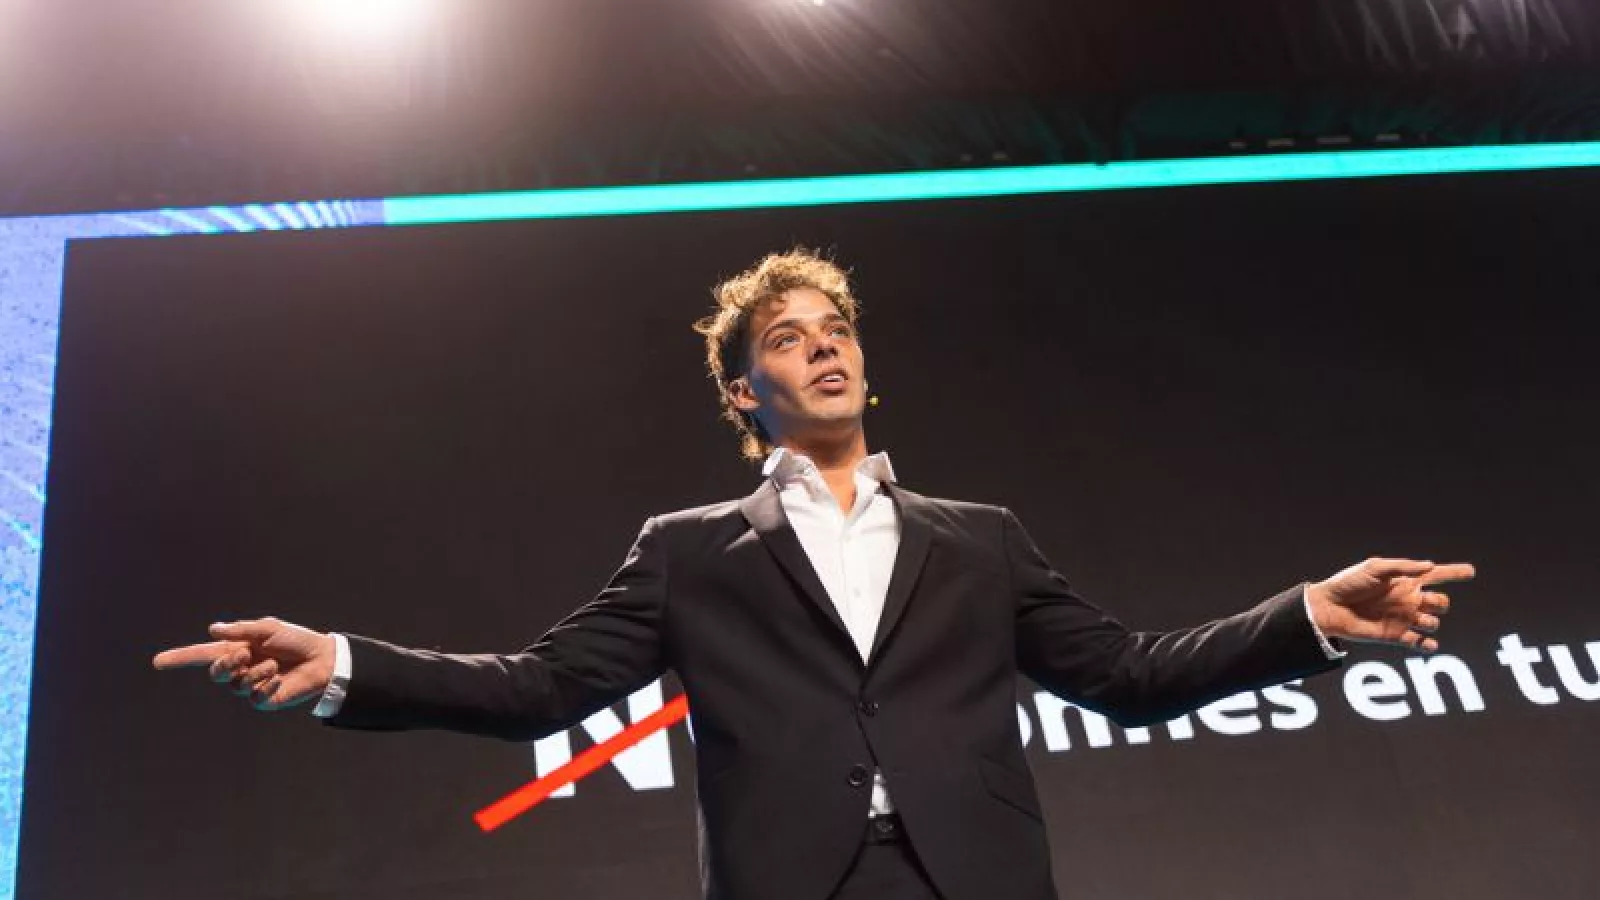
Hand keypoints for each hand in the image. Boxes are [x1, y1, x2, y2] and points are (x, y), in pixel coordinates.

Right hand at [152, 617, 335, 710]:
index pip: (203, 654)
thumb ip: (241, 630)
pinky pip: (254, 697)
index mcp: (237, 648)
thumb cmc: (296, 640)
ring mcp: (251, 686)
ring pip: (237, 684)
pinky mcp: (264, 700)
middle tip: (244, 654)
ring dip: (255, 672)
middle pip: (215, 673)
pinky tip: (279, 678)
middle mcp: (240, 668)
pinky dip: (266, 685)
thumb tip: (213, 629)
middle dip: (226, 663)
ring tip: (274, 665)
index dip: (180, 658)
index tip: (157, 662)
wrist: (322, 659)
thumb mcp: (269, 629)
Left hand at [1306, 557, 1475, 652]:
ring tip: (1417, 618)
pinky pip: (1420, 643)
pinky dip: (1429, 645)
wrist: (1329, 607)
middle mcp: (1409, 599)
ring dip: (1432, 621)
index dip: (1455, 573)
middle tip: (1423, 601)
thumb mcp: (1374, 568)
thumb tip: (1430, 566)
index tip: (1471, 572)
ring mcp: (1403, 619)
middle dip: (1440, 603)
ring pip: (1433, 622)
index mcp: (1406, 580)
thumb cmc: (1349, 583)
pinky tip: (1429, 644)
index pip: (1437, 576)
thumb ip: (1403, 567)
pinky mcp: (1396, 636)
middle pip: (1441, 603)